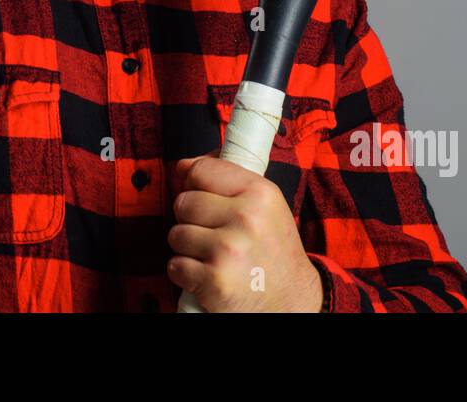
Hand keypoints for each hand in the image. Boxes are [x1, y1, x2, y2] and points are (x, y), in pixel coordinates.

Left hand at [167, 148, 324, 311]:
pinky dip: (185, 274)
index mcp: (260, 192)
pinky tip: (208, 274)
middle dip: (191, 219)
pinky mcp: (214, 280)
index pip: (201, 170)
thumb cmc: (272, 250)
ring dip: (188, 248)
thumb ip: (227, 179)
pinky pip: (175, 265)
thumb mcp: (264, 205)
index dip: (194, 183)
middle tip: (214, 234)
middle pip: (183, 202)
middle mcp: (246, 218)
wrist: (291, 300)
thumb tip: (184, 165)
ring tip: (214, 255)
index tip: (204, 197)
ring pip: (176, 234)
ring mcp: (228, 250)